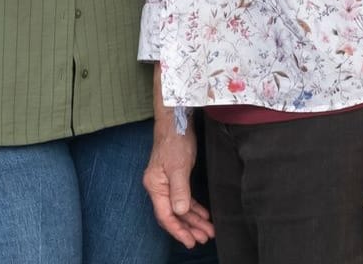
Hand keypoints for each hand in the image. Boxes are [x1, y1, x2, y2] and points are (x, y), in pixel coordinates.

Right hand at [143, 120, 213, 247]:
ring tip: (207, 231)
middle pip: (173, 215)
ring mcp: (166, 183)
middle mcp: (158, 187)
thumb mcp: (178, 166)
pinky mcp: (175, 177)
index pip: (165, 215)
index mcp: (155, 186)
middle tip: (204, 239)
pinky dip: (193, 208)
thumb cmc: (175, 141)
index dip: (178, 231)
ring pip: (179, 208)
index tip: (190, 242)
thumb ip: (179, 190)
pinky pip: (183, 199)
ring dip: (193, 220)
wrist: (176, 120)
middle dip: (188, 228)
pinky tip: (203, 215)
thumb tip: (180, 212)